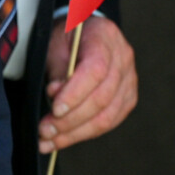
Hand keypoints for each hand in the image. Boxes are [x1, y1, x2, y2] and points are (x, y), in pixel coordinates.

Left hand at [37, 15, 136, 154]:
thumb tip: (57, 103)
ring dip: (75, 133)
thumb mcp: (54, 45)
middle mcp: (123, 57)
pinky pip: (109, 122)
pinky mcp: (127, 97)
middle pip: (102, 97)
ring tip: (50, 140)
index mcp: (104, 36)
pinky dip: (85, 133)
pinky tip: (65, 138)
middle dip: (70, 120)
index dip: (75, 94)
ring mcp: (129, 78)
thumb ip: (57, 73)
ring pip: (107, 116)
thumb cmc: (66, 39)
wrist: (82, 33)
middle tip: (45, 130)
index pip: (96, 70)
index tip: (54, 109)